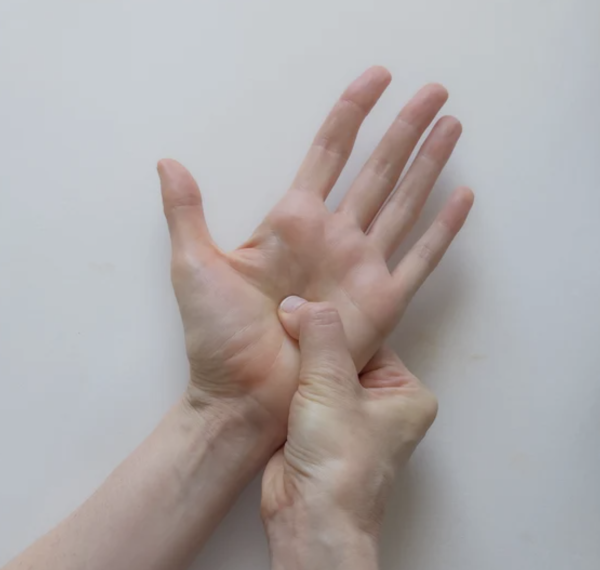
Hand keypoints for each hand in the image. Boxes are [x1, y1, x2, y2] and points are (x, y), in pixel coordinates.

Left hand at [158, 66, 472, 436]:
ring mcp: (361, 266)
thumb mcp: (193, 265)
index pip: (329, 150)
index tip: (377, 78)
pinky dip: (443, 230)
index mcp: (292, 221)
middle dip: (406, 128)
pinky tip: (463, 198)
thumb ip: (186, 211)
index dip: (353, 111)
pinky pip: (420, 259)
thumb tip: (168, 162)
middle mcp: (333, 236)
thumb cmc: (216, 336)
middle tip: (435, 92)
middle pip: (377, 167)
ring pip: (404, 202)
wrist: (240, 395)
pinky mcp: (382, 302)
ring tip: (453, 126)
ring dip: (430, 164)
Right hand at [261, 302, 435, 568]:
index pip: (369, 340)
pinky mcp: (319, 426)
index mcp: (404, 392)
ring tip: (276, 338)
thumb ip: (320, 336)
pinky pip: (303, 389)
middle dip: (313, 341)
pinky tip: (271, 365)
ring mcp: (348, 416)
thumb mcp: (332, 386)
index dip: (336, 323)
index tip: (306, 304)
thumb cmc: (340, 465)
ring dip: (298, 360)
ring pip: (319, 370)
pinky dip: (288, 379)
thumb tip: (302, 303)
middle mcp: (380, 403)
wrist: (309, 518)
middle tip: (286, 318)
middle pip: (343, 353)